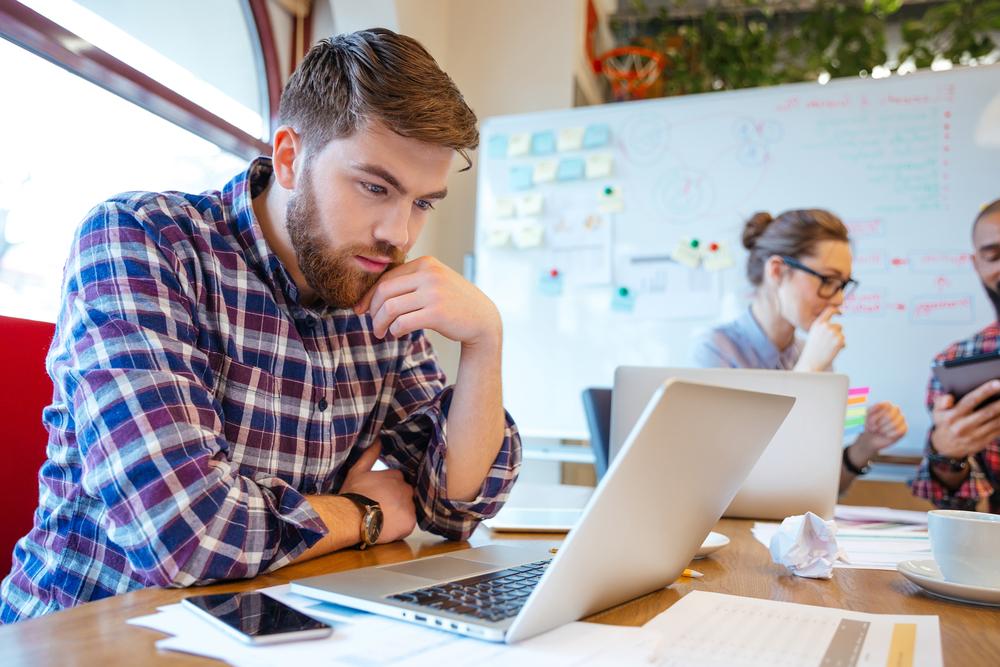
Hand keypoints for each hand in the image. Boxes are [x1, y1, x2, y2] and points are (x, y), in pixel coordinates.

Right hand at [340, 443, 415, 543]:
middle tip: (380, 509)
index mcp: (396, 476)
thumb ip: (370, 454)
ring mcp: (409, 506)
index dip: (387, 491)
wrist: (351, 517)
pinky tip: (386, 527)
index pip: (397, 483)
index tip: (378, 497)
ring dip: (398, 514)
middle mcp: (406, 489)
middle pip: (404, 496)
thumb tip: (378, 439)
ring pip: (407, 510)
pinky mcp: (410, 522)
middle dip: (395, 502)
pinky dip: (400, 527)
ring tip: (382, 520)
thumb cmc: (353, 494)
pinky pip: (408, 524)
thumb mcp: (358, 470)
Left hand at [355, 256, 501, 347]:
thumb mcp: (434, 283)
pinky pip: (402, 322)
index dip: (369, 295)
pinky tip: (396, 333)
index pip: (387, 277)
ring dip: (379, 323)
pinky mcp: (437, 313)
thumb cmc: (453, 303)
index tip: (362, 309)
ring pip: (390, 308)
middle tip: (372, 324)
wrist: (483, 319)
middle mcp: (429, 274)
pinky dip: (394, 330)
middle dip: (372, 310)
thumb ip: (410, 281)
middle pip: (384, 291)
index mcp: (426, 263)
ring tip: (380, 332)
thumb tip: (372, 295)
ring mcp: (434, 293)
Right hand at [795, 306, 843, 371]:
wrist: (811, 362)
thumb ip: (823, 327)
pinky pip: (843, 342)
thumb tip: (835, 325)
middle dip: (836, 334)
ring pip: (841, 334)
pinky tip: (831, 351)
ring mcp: (833, 332)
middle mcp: (825, 326)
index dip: (836, 310)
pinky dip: (840, 347)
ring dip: (837, 341)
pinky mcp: (839, 340)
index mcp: (818, 323)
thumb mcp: (814, 334)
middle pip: (838, 326)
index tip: (840, 313)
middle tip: (827, 344)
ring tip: (827, 348)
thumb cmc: (812, 350)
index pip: (830, 310)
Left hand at [856, 401, 907, 455]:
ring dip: (885, 429)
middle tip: (874, 428)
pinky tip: (887, 435)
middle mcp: (895, 410)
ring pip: (896, 422)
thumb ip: (872, 409)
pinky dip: (892, 434)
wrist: (871, 439)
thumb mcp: (867, 416)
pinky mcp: (904, 428)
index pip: (886, 405)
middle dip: (881, 423)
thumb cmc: (869, 425)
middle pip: (890, 415)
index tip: (871, 420)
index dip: (878, 414)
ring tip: (880, 431)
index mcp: (887, 405)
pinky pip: (901, 430)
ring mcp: (900, 419)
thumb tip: (881, 404)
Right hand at [930, 379, 999, 458]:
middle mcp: (963, 426)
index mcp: (952, 416)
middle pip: (987, 412)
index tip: (997, 383)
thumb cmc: (944, 422)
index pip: (970, 401)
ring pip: (995, 422)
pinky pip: (998, 431)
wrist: (946, 447)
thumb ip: (941, 401)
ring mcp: (974, 436)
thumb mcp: (937, 411)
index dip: (985, 391)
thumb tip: (949, 398)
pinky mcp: (982, 442)